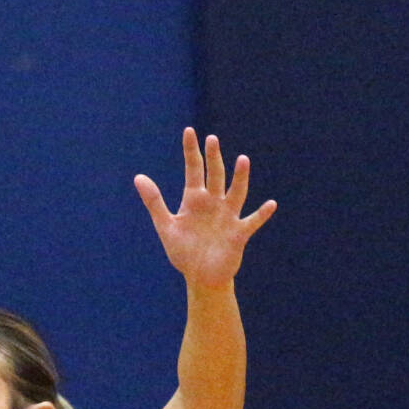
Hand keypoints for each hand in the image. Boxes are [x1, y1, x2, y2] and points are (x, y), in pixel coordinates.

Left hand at [134, 127, 276, 288]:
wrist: (201, 277)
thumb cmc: (184, 252)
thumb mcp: (166, 226)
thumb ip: (154, 202)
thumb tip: (138, 177)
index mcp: (195, 200)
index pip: (193, 170)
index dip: (191, 151)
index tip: (189, 131)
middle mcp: (213, 203)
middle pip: (215, 176)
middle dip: (213, 158)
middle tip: (212, 139)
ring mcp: (227, 217)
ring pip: (236, 193)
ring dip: (240, 178)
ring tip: (242, 159)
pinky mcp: (238, 234)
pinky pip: (252, 222)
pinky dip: (261, 214)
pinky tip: (270, 204)